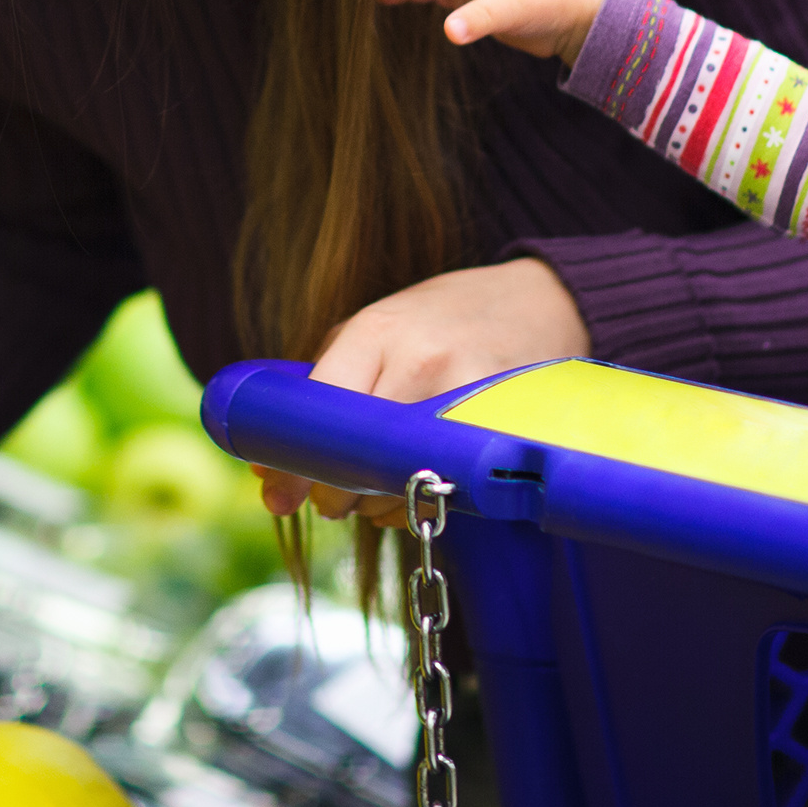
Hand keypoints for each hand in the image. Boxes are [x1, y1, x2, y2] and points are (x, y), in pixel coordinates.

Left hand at [252, 259, 590, 522]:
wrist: (541, 302)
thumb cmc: (442, 322)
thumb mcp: (376, 332)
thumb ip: (320, 389)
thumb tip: (266, 469)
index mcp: (374, 329)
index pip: (319, 410)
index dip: (294, 465)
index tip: (278, 499)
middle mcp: (418, 359)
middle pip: (357, 456)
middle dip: (336, 493)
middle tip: (336, 497)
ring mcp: (465, 392)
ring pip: (401, 480)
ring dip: (378, 504)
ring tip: (383, 486)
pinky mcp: (501, 423)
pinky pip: (447, 486)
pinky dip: (423, 500)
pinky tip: (423, 486)